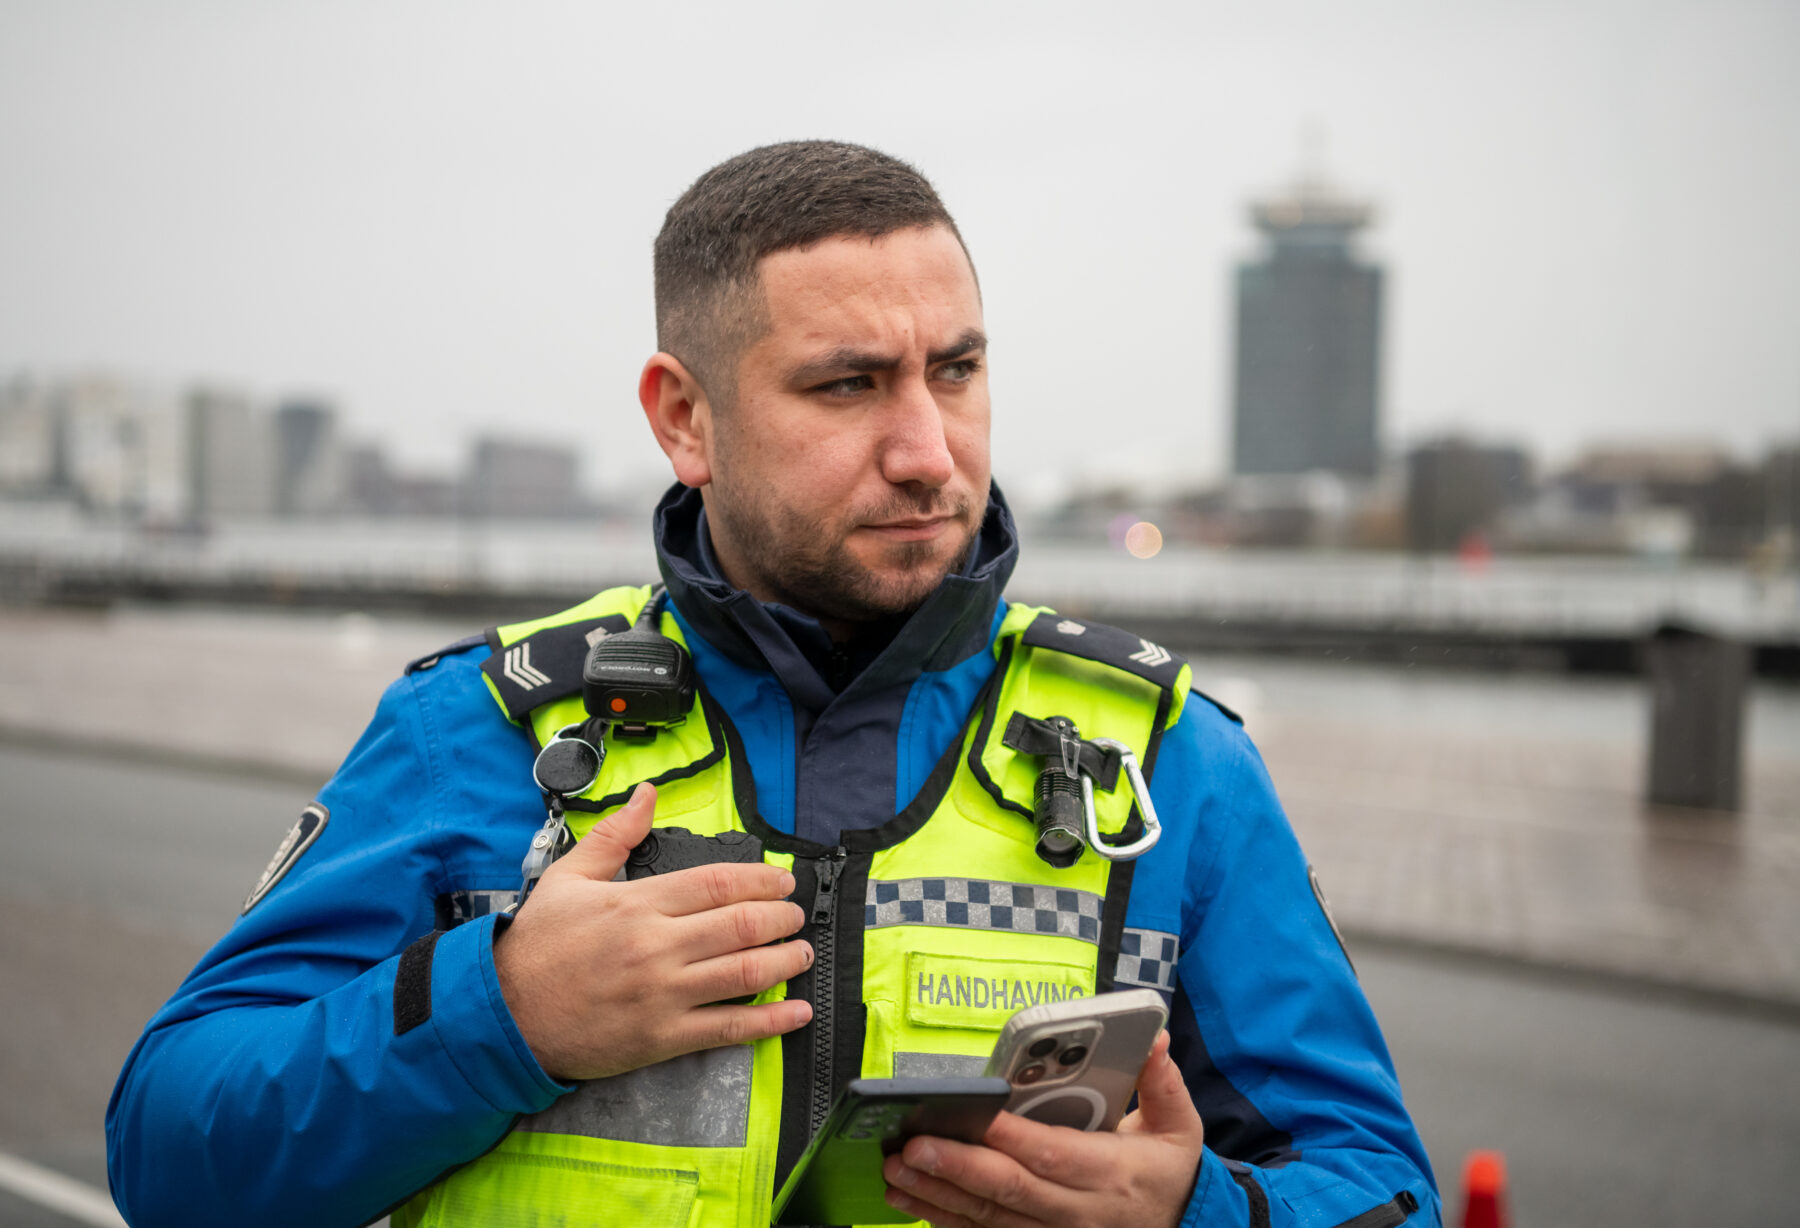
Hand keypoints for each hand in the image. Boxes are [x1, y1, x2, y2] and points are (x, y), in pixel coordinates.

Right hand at [492, 782, 813, 1080]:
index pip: (719, 883)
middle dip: (782, 918)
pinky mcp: (662, 1037)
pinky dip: (771, 1022)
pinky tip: (795, 1013)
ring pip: (746, 974)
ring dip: (785, 962)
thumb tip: (646, 795)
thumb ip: (616, 834)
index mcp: (639, 904)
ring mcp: (663, 994)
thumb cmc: (536, 947)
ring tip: (801, 953)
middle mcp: (658, 946)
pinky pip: (729, 1029)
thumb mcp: (569, 877)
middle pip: (743, 925)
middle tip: (795, 915)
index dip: (761, 880)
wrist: (503, 1014)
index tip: (781, 881)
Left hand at [881, 1031, 1204, 1227]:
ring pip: (990, 1220)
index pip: (1053, 1154)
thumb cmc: (1168, 1171)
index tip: (975, 1114)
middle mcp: (1080, 1212)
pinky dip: (945, 1222)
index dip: (1011, 1137)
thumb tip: (1152, 1038)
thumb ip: (1161, 1082)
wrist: (1181, 1227)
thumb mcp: (1179, 1125)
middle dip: (958, 1168)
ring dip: (938, 1198)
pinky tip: (911, 1201)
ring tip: (896, 1172)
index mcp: (1112, 1173)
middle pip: (1012, 1191)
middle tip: (911, 1146)